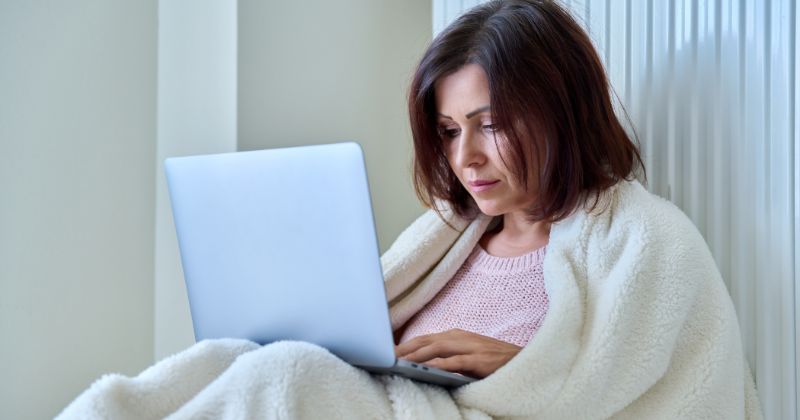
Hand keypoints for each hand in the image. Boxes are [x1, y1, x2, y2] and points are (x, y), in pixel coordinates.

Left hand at [394, 328, 521, 378]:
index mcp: (456, 335)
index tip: (384, 350)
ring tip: (398, 360)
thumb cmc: (493, 361)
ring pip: (438, 348)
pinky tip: (427, 368)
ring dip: (417, 354)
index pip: (424, 338)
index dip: (404, 343)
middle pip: (426, 341)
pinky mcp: (481, 360)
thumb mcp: (467, 355)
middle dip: (404, 348)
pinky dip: (440, 364)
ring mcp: (471, 347)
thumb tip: (422, 362)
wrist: (525, 362)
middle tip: (383, 354)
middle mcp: (461, 337)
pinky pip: (457, 362)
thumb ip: (447, 355)